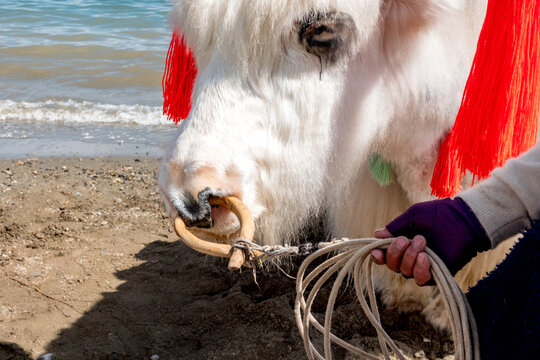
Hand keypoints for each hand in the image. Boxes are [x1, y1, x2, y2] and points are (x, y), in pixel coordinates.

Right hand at [371, 197, 490, 284]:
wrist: (462, 219)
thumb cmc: (437, 214)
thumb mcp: (412, 216)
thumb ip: (395, 226)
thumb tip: (376, 235)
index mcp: (402, 243)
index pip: (385, 255)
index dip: (378, 256)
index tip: (377, 251)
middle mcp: (410, 256)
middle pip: (392, 265)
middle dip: (395, 253)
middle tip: (406, 239)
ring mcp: (422, 266)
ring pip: (404, 272)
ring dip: (409, 258)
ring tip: (422, 241)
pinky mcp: (436, 274)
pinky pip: (421, 279)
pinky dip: (419, 269)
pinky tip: (425, 257)